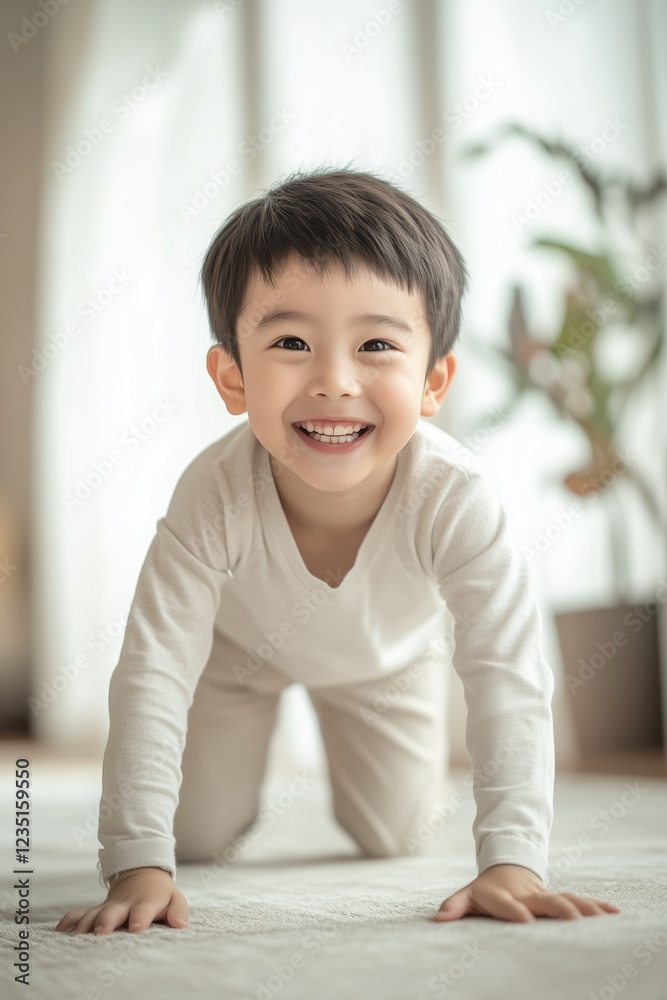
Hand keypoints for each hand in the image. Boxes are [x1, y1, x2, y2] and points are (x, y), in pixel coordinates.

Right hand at [55, 867, 188, 934]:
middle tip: (100, 933)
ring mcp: (108, 906)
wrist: (142, 873)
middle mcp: (124, 904)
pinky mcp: (97, 908)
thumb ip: (178, 912)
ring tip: (76, 937)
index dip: (139, 919)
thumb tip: (180, 924)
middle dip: (105, 922)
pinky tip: (59, 931)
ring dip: (84, 924)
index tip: (135, 929)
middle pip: (112, 912)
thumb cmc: (160, 894)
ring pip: (93, 913)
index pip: (142, 911)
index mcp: (145, 902)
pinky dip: (69, 920)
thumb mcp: (175, 899)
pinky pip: (80, 912)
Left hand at [433, 863, 621, 922]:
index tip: (525, 921)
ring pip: (566, 899)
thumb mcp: (467, 896)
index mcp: (501, 894)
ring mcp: (544, 896)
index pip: (507, 903)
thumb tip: (438, 919)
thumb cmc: (485, 891)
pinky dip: (597, 907)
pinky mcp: (559, 900)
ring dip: (584, 908)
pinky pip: (580, 902)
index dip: (515, 911)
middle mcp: (526, 894)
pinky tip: (614, 914)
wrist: (507, 868)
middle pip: (544, 901)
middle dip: (559, 909)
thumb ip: (454, 906)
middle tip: (574, 918)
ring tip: (601, 917)